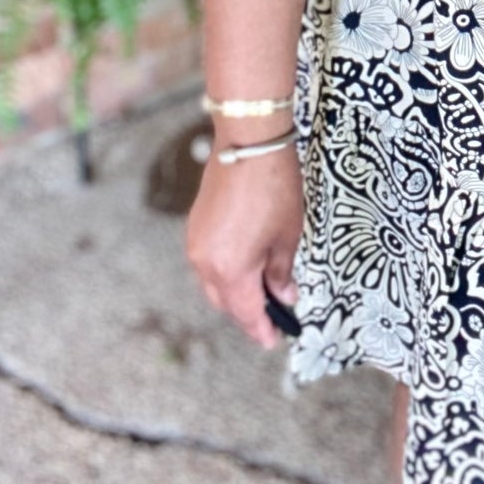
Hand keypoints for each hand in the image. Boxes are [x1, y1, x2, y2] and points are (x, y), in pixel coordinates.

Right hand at [186, 136, 302, 348]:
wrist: (248, 143)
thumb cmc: (273, 187)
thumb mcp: (287, 235)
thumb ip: (282, 272)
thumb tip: (284, 295)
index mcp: (230, 270)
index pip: (246, 313)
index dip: (261, 329)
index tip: (273, 339)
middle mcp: (206, 263)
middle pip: (226, 302)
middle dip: (247, 312)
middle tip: (271, 316)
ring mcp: (196, 243)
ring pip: (213, 283)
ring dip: (234, 291)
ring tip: (261, 290)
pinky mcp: (195, 226)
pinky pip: (207, 263)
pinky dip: (224, 272)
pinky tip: (244, 266)